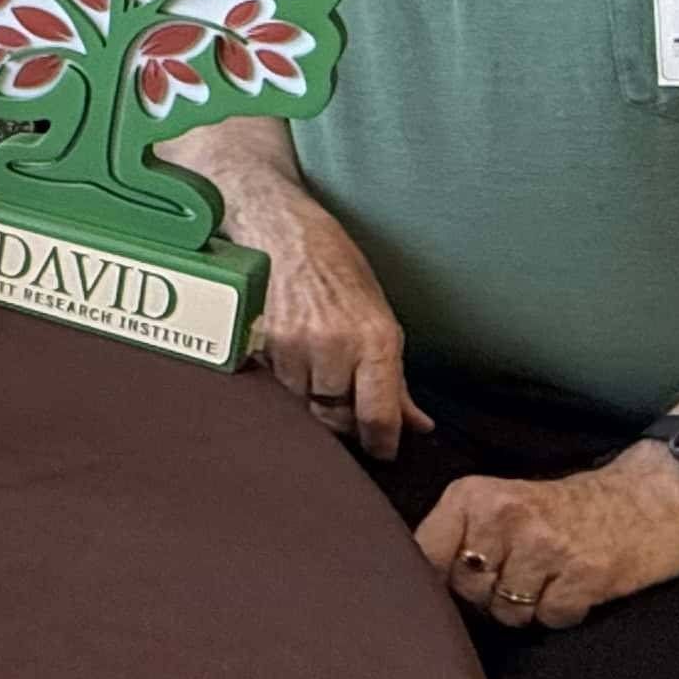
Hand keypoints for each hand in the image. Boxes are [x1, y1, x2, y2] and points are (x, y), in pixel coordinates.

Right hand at [237, 185, 426, 460]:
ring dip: (313, 395)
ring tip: (317, 363)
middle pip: (337, 415)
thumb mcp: (378, 314)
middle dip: (345, 416)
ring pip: (304, 402)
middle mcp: (335, 346)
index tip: (383, 451)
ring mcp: (294, 347)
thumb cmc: (335, 264)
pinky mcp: (261, 344)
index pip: (378, 414)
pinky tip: (293, 353)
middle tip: (348, 403)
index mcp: (375, 339)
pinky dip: (288, 378)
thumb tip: (416, 422)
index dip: (382, 443)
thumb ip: (395, 376)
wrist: (279, 228)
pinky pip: (278, 383)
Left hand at [418, 447, 678, 629]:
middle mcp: (505, 516)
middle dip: (489, 595)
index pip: (424, 555)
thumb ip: (456, 537)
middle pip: (465, 592)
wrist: (650, 497)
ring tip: (550, 576)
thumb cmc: (566, 507)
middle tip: (522, 572)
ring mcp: (546, 546)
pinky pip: (551, 620)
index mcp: (473, 496)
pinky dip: (563, 612)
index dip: (435, 581)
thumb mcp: (500, 504)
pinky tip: (575, 585)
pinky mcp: (585, 575)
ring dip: (527, 607)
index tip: (456, 582)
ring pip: (506, 613)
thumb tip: (410, 586)